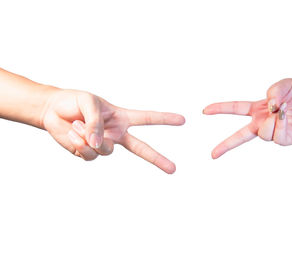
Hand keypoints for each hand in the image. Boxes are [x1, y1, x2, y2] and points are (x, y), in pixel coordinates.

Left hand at [41, 89, 184, 173]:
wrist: (51, 111)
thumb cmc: (73, 101)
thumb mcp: (88, 103)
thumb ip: (97, 124)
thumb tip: (98, 146)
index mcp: (122, 117)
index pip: (147, 119)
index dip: (165, 119)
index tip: (182, 120)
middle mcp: (116, 133)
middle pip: (141, 148)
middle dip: (157, 158)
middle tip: (173, 169)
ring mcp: (103, 145)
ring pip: (106, 150)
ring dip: (89, 136)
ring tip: (77, 124)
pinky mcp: (88, 153)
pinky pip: (90, 154)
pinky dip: (79, 143)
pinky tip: (73, 134)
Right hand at [203, 78, 291, 158]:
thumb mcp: (285, 84)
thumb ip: (273, 92)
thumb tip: (269, 107)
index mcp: (258, 108)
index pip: (235, 109)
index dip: (220, 109)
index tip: (204, 111)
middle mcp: (263, 121)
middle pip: (239, 136)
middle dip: (225, 145)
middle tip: (213, 155)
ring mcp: (273, 131)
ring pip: (262, 133)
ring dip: (271, 121)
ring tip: (284, 110)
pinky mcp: (284, 139)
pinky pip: (276, 135)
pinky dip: (281, 125)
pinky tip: (288, 117)